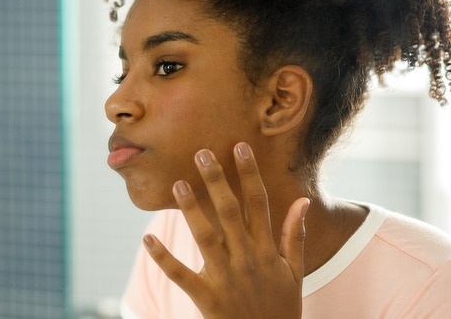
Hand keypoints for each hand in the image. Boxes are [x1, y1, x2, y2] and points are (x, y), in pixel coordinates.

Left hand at [143, 142, 309, 318]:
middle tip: (201, 153)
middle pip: (230, 212)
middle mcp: (247, 259)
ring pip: (206, 237)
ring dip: (190, 210)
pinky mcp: (207, 298)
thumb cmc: (282, 307)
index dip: (250, 173)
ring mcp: (226, 278)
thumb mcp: (296, 272)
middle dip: (217, 181)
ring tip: (178, 184)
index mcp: (267, 250)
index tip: (240, 147)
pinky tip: (147, 239)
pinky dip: (163, 258)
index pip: (259, 203)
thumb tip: (302, 200)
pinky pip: (181, 275)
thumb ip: (296, 236)